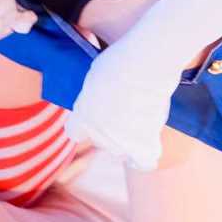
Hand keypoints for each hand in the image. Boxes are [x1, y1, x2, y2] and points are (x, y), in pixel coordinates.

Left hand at [63, 51, 172, 170]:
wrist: (147, 65)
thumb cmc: (121, 61)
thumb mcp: (96, 73)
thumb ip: (93, 93)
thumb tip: (98, 94)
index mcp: (82, 118)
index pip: (74, 131)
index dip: (84, 121)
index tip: (94, 109)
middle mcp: (99, 136)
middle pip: (100, 139)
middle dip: (108, 126)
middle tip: (121, 104)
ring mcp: (122, 143)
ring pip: (121, 148)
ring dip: (127, 136)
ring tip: (138, 112)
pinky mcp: (145, 145)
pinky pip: (142, 161)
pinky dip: (143, 156)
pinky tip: (146, 145)